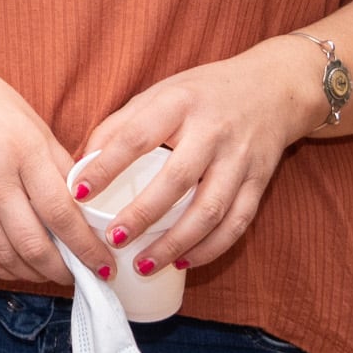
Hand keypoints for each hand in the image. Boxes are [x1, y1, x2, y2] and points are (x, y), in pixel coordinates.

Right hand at [0, 35, 110, 287]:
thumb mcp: (34, 123)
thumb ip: (59, 165)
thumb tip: (85, 205)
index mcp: (25, 151)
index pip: (62, 213)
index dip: (87, 247)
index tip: (104, 263)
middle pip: (33, 244)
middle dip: (63, 270)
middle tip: (81, 275)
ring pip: (5, 255)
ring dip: (33, 274)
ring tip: (52, 273)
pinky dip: (1, 266)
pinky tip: (18, 266)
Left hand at [76, 40, 328, 274]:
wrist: (274, 88)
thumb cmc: (202, 94)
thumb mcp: (160, 94)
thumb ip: (121, 125)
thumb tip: (80, 165)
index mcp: (179, 104)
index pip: (137, 137)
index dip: (106, 167)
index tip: (78, 195)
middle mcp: (212, 132)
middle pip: (176, 180)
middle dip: (143, 215)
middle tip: (113, 241)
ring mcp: (239, 159)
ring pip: (209, 210)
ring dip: (176, 243)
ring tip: (143, 265)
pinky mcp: (260, 182)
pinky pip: (237, 223)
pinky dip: (210, 248)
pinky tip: (183, 262)